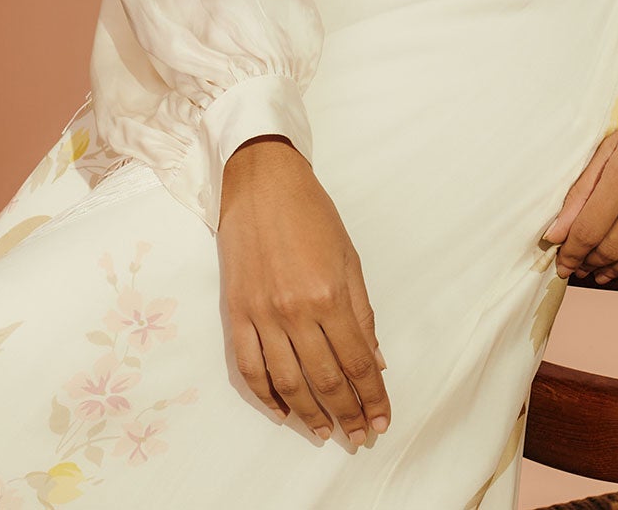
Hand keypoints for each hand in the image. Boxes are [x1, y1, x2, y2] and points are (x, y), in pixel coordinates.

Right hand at [218, 136, 391, 446]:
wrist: (261, 182)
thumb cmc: (312, 214)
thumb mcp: (349, 258)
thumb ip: (362, 313)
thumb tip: (375, 361)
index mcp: (330, 294)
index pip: (358, 361)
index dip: (372, 396)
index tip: (381, 420)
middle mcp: (296, 311)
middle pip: (325, 379)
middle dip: (347, 413)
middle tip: (359, 436)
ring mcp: (262, 314)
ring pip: (287, 382)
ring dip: (310, 415)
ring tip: (326, 432)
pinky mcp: (236, 313)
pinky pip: (248, 368)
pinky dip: (266, 396)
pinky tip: (283, 411)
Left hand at [541, 98, 617, 295]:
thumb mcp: (614, 145)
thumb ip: (582, 190)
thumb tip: (555, 233)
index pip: (589, 227)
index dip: (571, 252)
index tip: (562, 262)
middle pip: (613, 246)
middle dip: (590, 263)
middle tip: (580, 267)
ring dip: (616, 272)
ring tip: (601, 273)